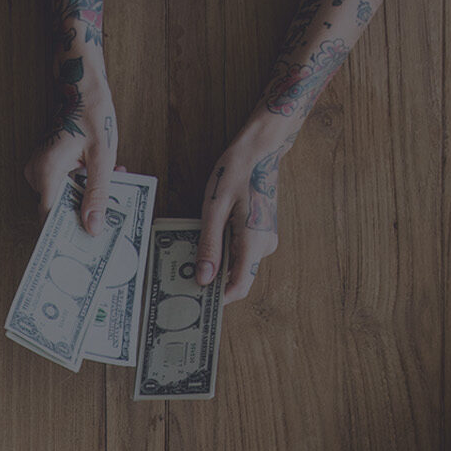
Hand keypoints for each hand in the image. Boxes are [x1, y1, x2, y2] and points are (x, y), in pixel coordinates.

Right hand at [24, 49, 119, 234]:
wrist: (80, 84)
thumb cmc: (91, 114)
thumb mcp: (102, 157)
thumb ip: (98, 194)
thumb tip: (93, 228)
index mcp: (46, 173)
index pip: (49, 218)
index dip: (66, 233)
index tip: (85, 246)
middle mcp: (37, 173)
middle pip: (61, 208)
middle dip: (89, 207)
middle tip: (116, 205)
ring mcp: (40, 169)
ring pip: (66, 195)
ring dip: (91, 192)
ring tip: (116, 176)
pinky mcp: (47, 165)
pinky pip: (65, 183)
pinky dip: (85, 181)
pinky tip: (106, 170)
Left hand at [196, 119, 292, 301]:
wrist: (261, 149)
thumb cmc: (236, 172)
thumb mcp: (214, 207)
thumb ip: (209, 245)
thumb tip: (203, 278)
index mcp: (255, 242)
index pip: (239, 287)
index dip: (218, 299)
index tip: (196, 300)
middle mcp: (265, 245)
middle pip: (238, 277)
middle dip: (213, 280)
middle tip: (184, 278)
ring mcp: (266, 238)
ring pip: (239, 263)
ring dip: (217, 263)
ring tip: (191, 256)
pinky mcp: (262, 231)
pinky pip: (242, 250)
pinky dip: (225, 250)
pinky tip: (207, 240)